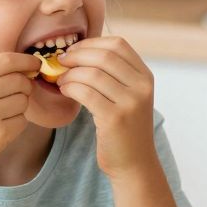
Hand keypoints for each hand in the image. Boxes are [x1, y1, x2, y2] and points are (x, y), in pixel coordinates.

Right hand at [0, 52, 39, 183]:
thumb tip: (24, 71)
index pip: (8, 60)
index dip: (27, 61)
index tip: (35, 64)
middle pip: (20, 81)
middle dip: (25, 86)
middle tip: (19, 93)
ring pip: (24, 101)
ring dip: (19, 106)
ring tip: (1, 115)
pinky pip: (22, 122)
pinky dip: (16, 124)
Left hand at [54, 36, 155, 178]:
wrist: (134, 163)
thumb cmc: (125, 128)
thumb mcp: (129, 96)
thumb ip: (115, 74)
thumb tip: (80, 51)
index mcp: (145, 76)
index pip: (118, 44)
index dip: (91, 43)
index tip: (74, 51)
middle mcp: (142, 87)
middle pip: (104, 56)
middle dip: (76, 56)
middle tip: (60, 62)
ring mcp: (130, 102)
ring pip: (92, 73)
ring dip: (70, 74)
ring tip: (61, 80)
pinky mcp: (114, 118)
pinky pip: (85, 92)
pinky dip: (70, 88)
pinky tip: (64, 91)